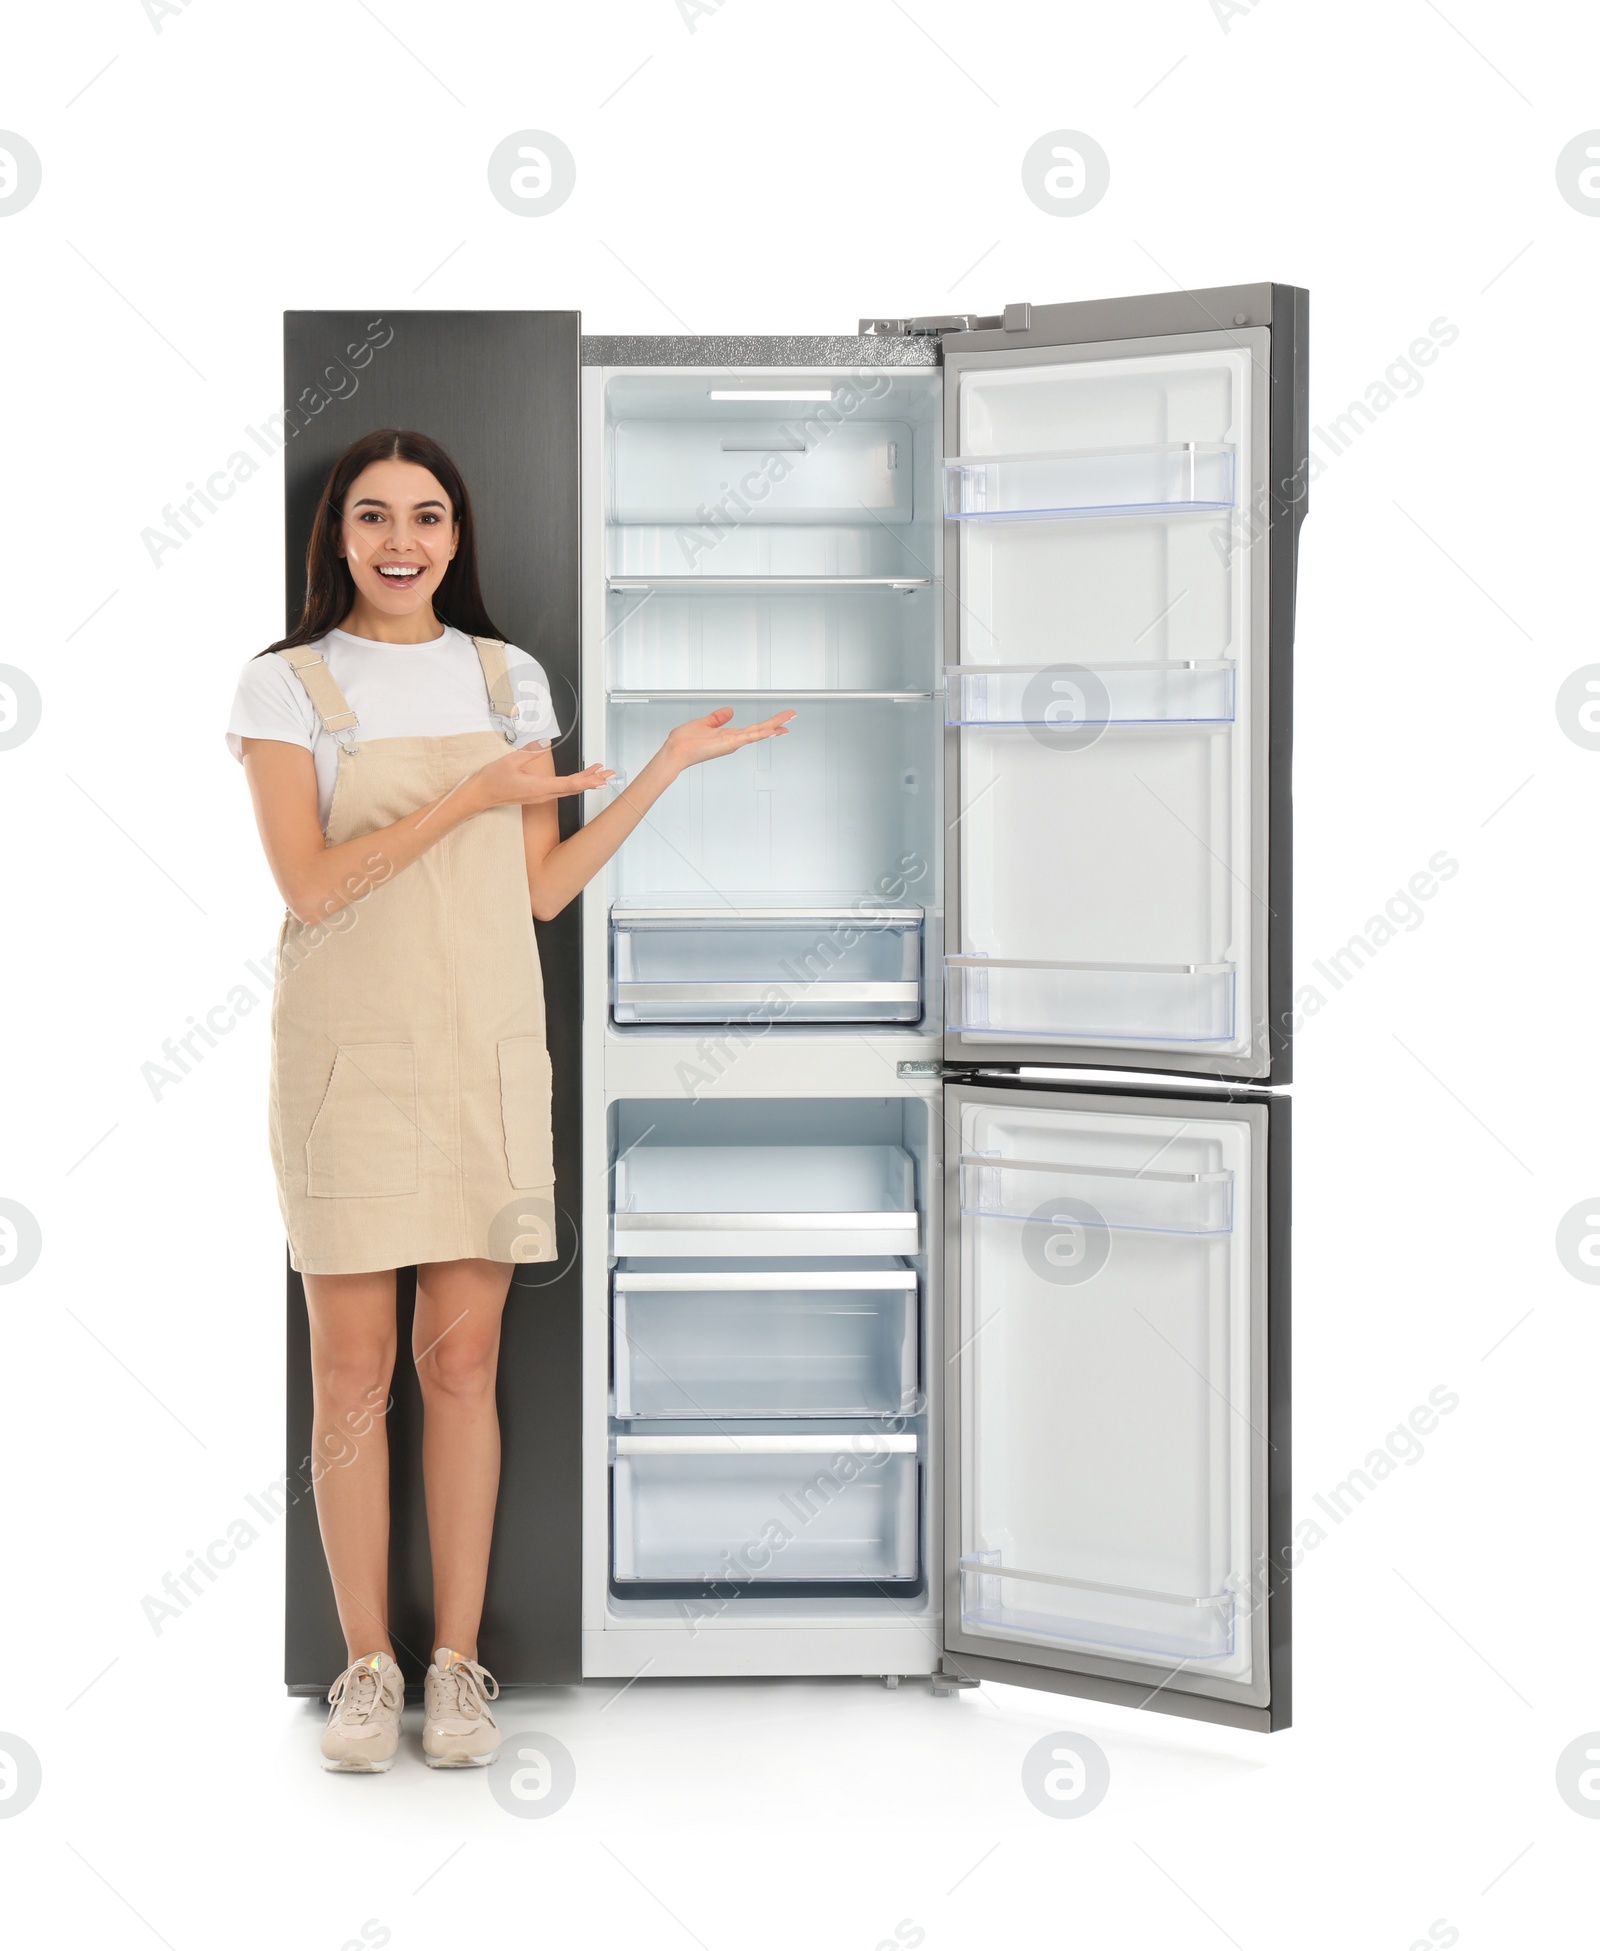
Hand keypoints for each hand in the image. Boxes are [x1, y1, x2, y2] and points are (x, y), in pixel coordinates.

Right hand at [470, 747, 614, 808]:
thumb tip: (546, 742)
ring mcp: (540, 796)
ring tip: (600, 773)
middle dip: (593, 780)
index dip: (587, 781)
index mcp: (539, 787)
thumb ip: (530, 751)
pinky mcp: (537, 794)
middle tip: (610, 773)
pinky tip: (579, 778)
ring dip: (585, 781)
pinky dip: (574, 783)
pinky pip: (560, 789)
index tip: (601, 778)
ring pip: (568, 789)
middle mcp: (543, 794)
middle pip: (574, 788)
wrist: (479, 795)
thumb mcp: (510, 761)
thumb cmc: (492, 780)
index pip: (569, 784)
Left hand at [660, 706, 795, 772]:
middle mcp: (733, 740)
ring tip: (788, 719)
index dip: (767, 724)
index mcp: (728, 735)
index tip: (780, 722)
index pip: (752, 729)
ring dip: (774, 726)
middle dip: (776, 724)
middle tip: (792, 717)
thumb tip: (729, 711)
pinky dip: (761, 733)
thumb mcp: (704, 723)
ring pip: (758, 732)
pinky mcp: (729, 744)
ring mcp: (733, 743)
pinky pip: (749, 736)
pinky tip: (772, 729)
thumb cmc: (684, 741)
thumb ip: (717, 718)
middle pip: (760, 730)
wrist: (675, 751)